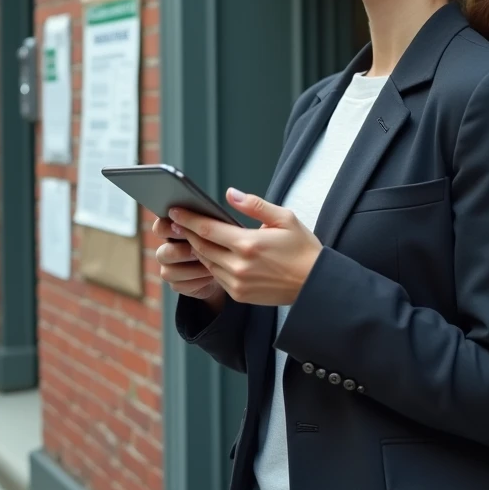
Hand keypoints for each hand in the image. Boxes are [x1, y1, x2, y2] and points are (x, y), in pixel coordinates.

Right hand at [150, 216, 225, 305]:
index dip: (167, 228)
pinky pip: (180, 285)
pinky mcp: (177, 284)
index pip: (160, 227)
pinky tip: (212, 276)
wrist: (228, 266)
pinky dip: (198, 281)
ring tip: (213, 265)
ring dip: (193, 268)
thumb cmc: (221, 241)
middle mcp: (166, 248)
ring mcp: (169, 268)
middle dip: (183, 252)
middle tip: (201, 250)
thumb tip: (219, 207)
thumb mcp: (217, 228)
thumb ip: (209, 220)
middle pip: (162, 252)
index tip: (181, 226)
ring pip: (168, 272)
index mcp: (173, 230)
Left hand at [168, 188, 322, 305]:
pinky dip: (211, 264)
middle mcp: (239, 266)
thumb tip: (229, 194)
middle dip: (187, 233)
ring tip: (190, 236)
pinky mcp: (239, 295)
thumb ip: (254, 205)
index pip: (207, 229)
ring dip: (197, 249)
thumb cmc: (302, 249)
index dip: (188, 219)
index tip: (174, 211)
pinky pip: (217, 276)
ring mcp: (237, 283)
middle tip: (176, 222)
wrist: (314, 284)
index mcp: (248, 244)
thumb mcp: (284, 218)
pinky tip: (210, 254)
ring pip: (206, 262)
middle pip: (201, 247)